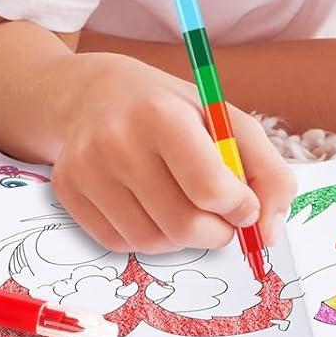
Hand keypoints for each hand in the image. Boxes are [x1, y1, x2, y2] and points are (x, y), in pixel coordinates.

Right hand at [51, 53, 294, 254]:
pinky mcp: (66, 189)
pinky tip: (145, 204)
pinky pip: (119, 243)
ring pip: (152, 242)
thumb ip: (268, 174)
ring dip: (179, 235)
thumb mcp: (225, 120)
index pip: (211, 190)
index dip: (240, 207)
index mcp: (160, 113)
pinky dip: (144, 234)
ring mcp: (85, 166)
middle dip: (214, 231)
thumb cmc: (169, 109)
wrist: (92, 93)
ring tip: (178, 202)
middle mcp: (115, 139)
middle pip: (184, 226)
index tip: (241, 200)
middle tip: (216, 213)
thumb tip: (267, 235)